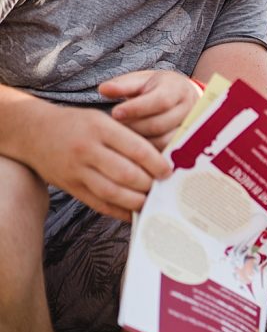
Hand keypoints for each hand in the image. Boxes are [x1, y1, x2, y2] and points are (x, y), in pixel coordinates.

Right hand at [25, 103, 171, 220]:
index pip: (136, 148)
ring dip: (135, 200)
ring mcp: (76, 171)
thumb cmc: (76, 124)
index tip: (168, 170)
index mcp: (100, 128)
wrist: (33, 132)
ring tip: (150, 200)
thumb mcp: (102, 119)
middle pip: (126, 174)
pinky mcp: (70, 187)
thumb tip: (159, 157)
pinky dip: (118, 211)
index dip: (156, 163)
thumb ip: (127, 137)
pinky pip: (98, 204)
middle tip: (162, 186)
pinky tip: (132, 211)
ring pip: (112, 192)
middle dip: (148, 183)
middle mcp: (87, 150)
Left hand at [100, 70, 201, 150]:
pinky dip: (150, 152)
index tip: (115, 113)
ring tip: (123, 138)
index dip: (137, 108)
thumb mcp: (140, 81)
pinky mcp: (188, 142)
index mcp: (177, 88)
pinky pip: (168, 152)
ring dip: (140, 142)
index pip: (160, 100)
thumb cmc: (155, 88)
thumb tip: (103, 89)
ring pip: (164, 141)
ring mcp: (191, 126)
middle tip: (113, 129)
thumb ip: (123, 85)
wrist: (181, 96)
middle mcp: (189, 108)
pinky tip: (134, 148)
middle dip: (134, 127)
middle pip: (160, 124)